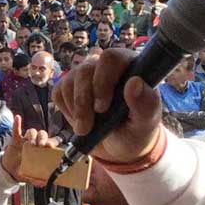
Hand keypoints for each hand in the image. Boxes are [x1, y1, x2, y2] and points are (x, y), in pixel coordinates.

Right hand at [0, 114, 58, 183]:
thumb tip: (44, 183)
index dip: (52, 142)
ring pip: (32, 131)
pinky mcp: (16, 139)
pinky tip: (18, 118)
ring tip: (30, 142)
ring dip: (32, 134)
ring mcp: (26, 140)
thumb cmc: (22, 171)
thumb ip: (36, 180)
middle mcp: (35, 144)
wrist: (9, 170)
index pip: (50, 142)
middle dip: (43, 138)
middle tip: (41, 144)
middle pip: (42, 134)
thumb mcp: (29, 177)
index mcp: (42, 151)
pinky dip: (17, 123)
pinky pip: (17, 130)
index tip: (50, 145)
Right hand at [52, 48, 161, 162]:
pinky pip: (59, 92)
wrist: (118, 146)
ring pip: (69, 82)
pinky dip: (66, 111)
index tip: (102, 108)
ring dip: (75, 110)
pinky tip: (80, 120)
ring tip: (86, 128)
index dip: (103, 80)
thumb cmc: (136, 130)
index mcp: (129, 67)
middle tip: (88, 127)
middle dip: (84, 102)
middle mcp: (105, 66)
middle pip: (85, 70)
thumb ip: (146, 103)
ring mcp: (85, 75)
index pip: (111, 58)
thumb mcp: (146, 122)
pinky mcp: (68, 86)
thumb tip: (135, 82)